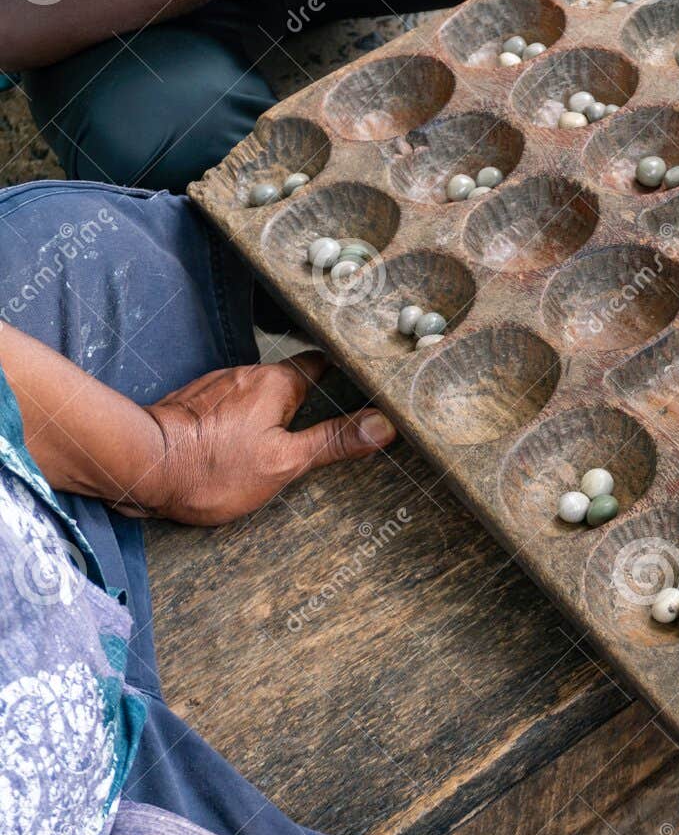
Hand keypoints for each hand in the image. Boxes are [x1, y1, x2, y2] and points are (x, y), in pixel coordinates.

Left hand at [125, 352, 394, 525]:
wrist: (138, 470)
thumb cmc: (211, 468)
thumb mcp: (285, 463)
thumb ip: (334, 441)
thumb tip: (384, 424)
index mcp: (276, 383)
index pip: (322, 364)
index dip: (347, 374)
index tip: (368, 385)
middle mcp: (247, 375)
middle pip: (291, 380)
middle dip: (311, 400)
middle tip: (336, 423)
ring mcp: (217, 387)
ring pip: (260, 395)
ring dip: (275, 412)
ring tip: (290, 439)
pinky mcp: (194, 404)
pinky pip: (233, 406)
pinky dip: (246, 420)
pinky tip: (246, 445)